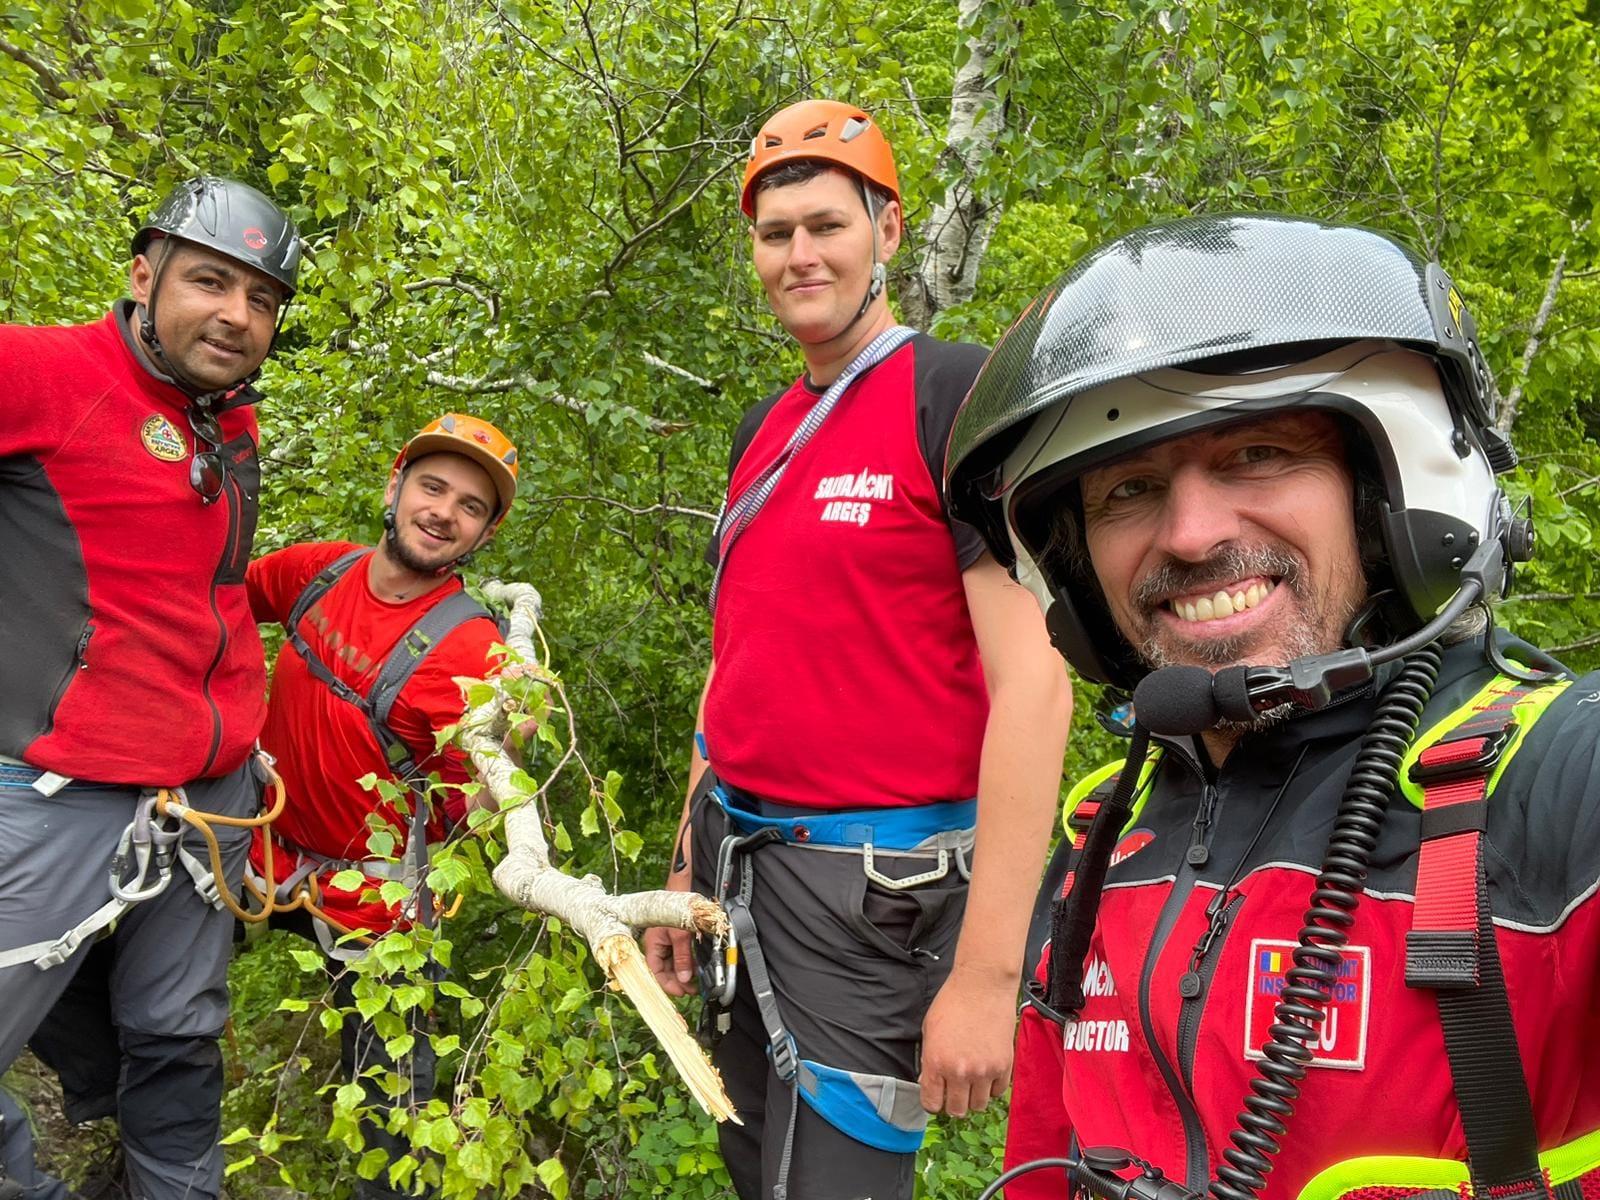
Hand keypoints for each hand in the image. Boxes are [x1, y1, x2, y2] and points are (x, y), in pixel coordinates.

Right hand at [643, 868, 698, 996]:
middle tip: (692, 989)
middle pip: (664, 969)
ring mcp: (667, 941)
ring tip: (696, 980)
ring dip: (684, 972)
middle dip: (677, 981)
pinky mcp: (677, 937)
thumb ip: (682, 958)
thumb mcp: (680, 935)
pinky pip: (680, 954)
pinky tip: (697, 966)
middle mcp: (658, 945)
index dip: (667, 984)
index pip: (655, 972)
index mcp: (652, 945)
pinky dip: (688, 962)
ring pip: (673, 963)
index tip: (681, 992)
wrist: (682, 886)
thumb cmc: (674, 907)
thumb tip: (684, 978)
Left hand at [918, 964, 1019, 1115]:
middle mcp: (960, 1071)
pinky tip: (986, 1072)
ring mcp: (984, 1071)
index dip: (933, 1102)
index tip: (936, 1096)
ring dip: (973, 1097)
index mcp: (936, 1062)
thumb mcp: (929, 1031)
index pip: (932, 1104)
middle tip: (954, 1090)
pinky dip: (991, 1087)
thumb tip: (929, 1082)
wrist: (982, 986)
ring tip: (971, 1080)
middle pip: (957, 1110)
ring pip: (979, 1105)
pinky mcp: (1004, 1066)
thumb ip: (928, 1061)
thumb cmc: (953, 1003)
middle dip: (953, 1102)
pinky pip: (998, 1092)